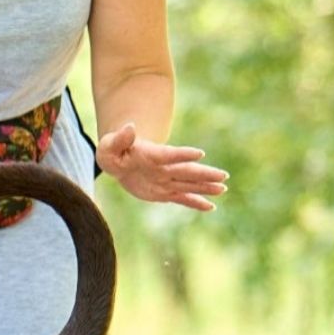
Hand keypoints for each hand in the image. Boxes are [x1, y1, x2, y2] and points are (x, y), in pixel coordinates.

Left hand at [96, 123, 228, 211]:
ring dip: (205, 187)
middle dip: (204, 174)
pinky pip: (182, 198)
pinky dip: (195, 203)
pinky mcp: (164, 192)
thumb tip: (129, 127)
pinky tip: (211, 207)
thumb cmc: (114, 151)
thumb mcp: (110, 145)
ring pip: (188, 184)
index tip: (199, 153)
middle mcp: (163, 168)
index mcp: (151, 155)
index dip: (182, 154)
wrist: (120, 160)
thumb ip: (120, 139)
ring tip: (222, 189)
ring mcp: (165, 180)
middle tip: (223, 176)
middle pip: (186, 171)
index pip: (168, 154)